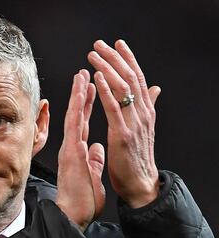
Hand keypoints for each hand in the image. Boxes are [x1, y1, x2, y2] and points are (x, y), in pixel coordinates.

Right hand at [56, 69, 105, 230]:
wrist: (73, 214)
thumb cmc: (82, 199)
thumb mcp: (92, 175)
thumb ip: (94, 160)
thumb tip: (98, 148)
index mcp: (79, 151)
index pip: (84, 123)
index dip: (87, 106)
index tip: (92, 89)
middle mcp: (73, 146)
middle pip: (78, 115)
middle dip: (82, 94)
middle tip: (85, 75)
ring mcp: (71, 147)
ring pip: (74, 115)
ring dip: (79, 94)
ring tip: (82, 75)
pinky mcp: (72, 151)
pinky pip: (75, 124)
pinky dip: (78, 106)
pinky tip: (81, 92)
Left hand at [87, 40, 160, 207]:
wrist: (140, 186)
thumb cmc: (136, 161)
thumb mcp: (140, 132)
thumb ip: (141, 113)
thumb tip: (148, 94)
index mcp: (142, 113)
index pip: (134, 81)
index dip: (126, 61)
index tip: (116, 46)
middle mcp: (140, 115)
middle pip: (128, 79)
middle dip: (115, 59)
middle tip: (102, 44)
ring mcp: (132, 124)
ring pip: (121, 89)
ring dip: (107, 69)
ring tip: (95, 55)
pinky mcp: (123, 135)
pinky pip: (113, 109)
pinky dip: (106, 91)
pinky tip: (98, 77)